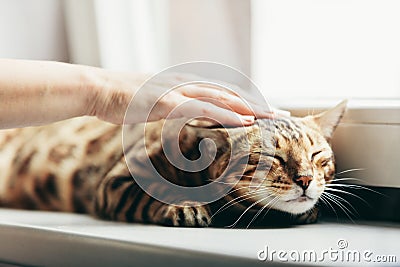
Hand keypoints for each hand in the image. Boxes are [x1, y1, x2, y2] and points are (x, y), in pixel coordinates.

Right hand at [90, 71, 289, 125]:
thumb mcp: (153, 100)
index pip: (222, 93)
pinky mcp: (168, 101)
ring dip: (249, 108)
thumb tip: (183, 112)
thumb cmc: (123, 98)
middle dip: (258, 104)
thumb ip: (171, 104)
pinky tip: (242, 120)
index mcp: (185, 85)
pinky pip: (202, 109)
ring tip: (272, 117)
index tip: (266, 111)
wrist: (98, 89)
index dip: (246, 102)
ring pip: (222, 99)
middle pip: (230, 94)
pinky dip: (225, 114)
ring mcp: (178, 91)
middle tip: (282, 115)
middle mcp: (186, 84)